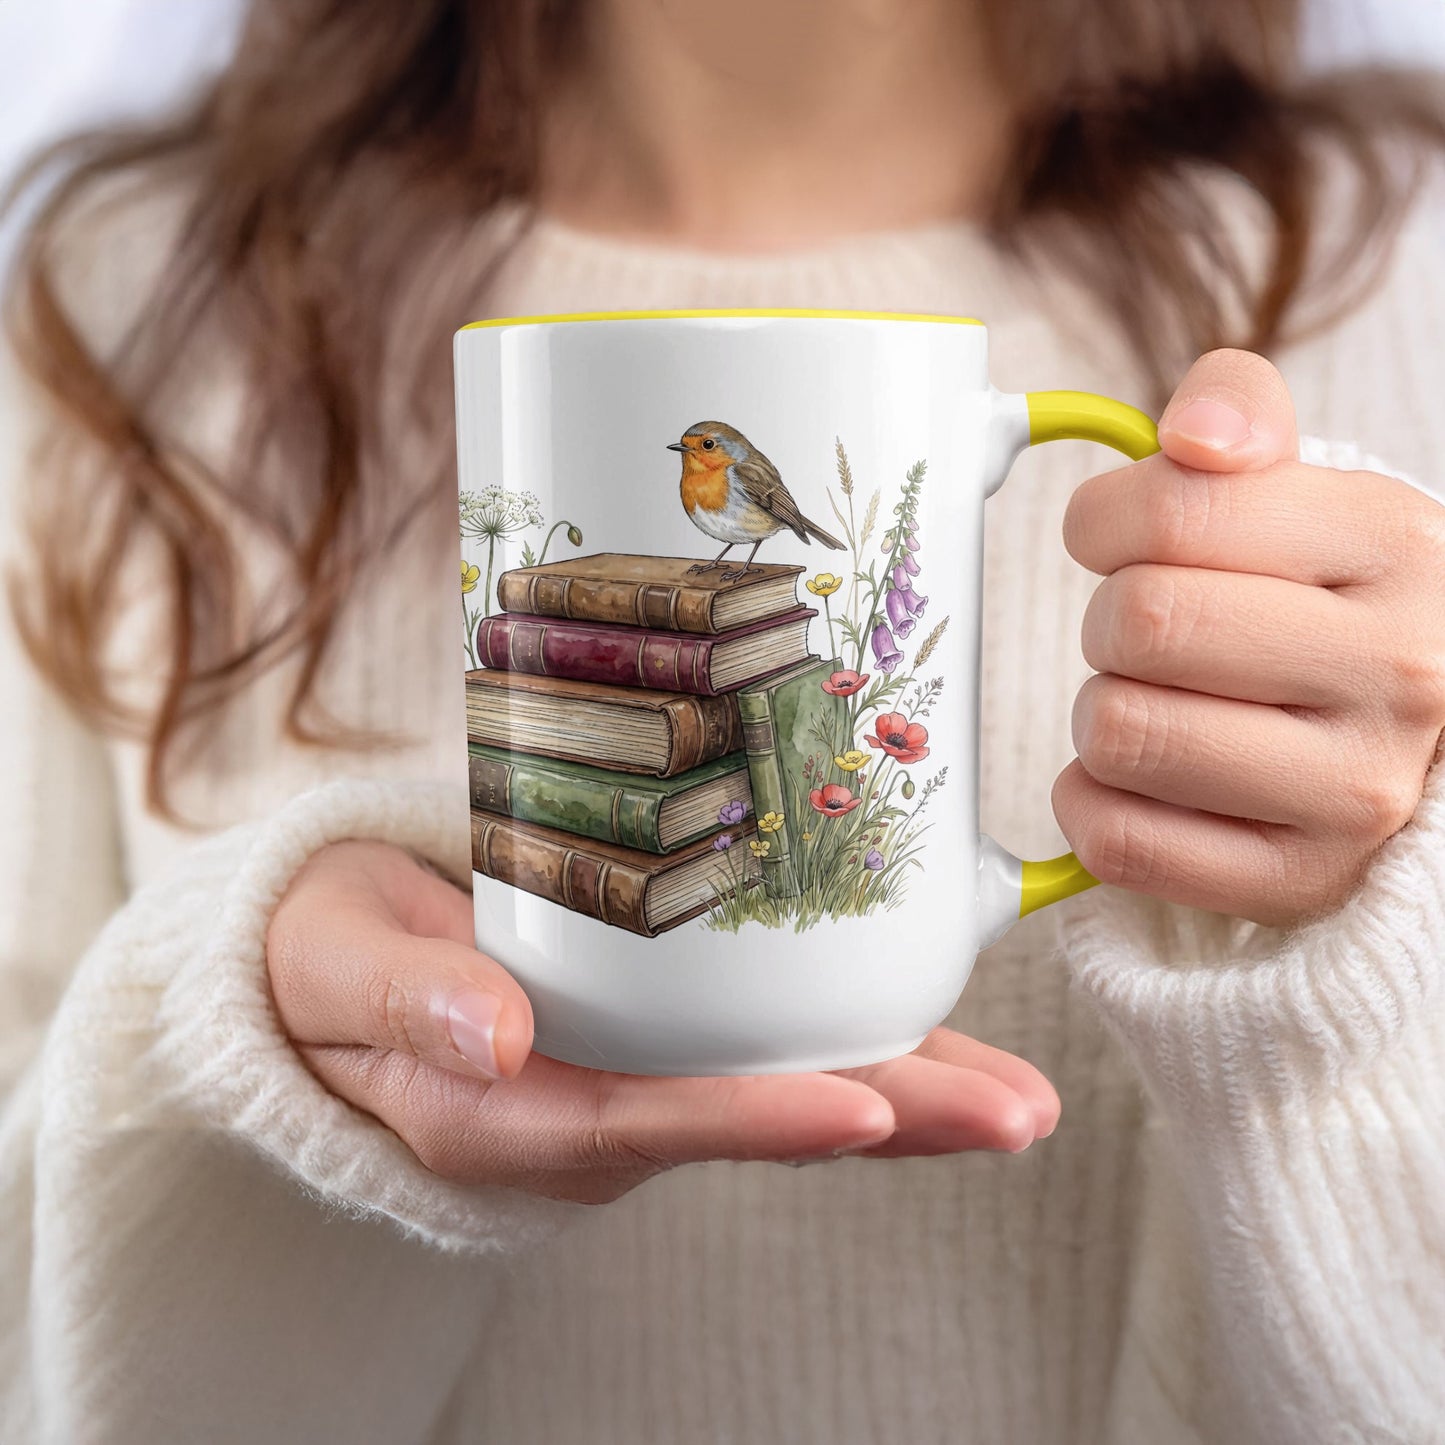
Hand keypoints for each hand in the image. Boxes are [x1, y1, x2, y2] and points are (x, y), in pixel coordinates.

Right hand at [266, 841, 1059, 1203]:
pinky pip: (764, 1046)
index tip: (863, 1111)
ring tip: (1019, 1092)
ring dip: (903, 1088)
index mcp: (508, 1111)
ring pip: (778, 1090)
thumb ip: (403, 1000)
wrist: (332, 961)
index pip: (645, 1123)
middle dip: (888, 1119)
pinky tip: (933, 1019)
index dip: (755, 1120)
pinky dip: (854, 1037)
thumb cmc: (328, 956)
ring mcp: (632, 1079)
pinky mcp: (656, 1039)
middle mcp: (591, 1111)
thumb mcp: (335, 964)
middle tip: (1016, 1113)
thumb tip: (492, 1034)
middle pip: (750, 1119)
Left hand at [1055, 349, 1444, 928]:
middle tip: (1143, 633)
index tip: (1115, 539)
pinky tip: (1135, 780)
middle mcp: (1399, 672)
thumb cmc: (1325, 600)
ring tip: (1153, 703)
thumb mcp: (1306, 488)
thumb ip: (1238, 413)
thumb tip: (1191, 435)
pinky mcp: (1298, 881)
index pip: (1172, 512)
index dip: (1102, 521)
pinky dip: (1091, 803)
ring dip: (1100, 713)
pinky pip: (1119, 841)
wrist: (1413, 735)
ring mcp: (1356, 793)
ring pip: (1120, 733)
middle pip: (1138, 624)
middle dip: (1107, 621)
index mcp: (1395, 543)